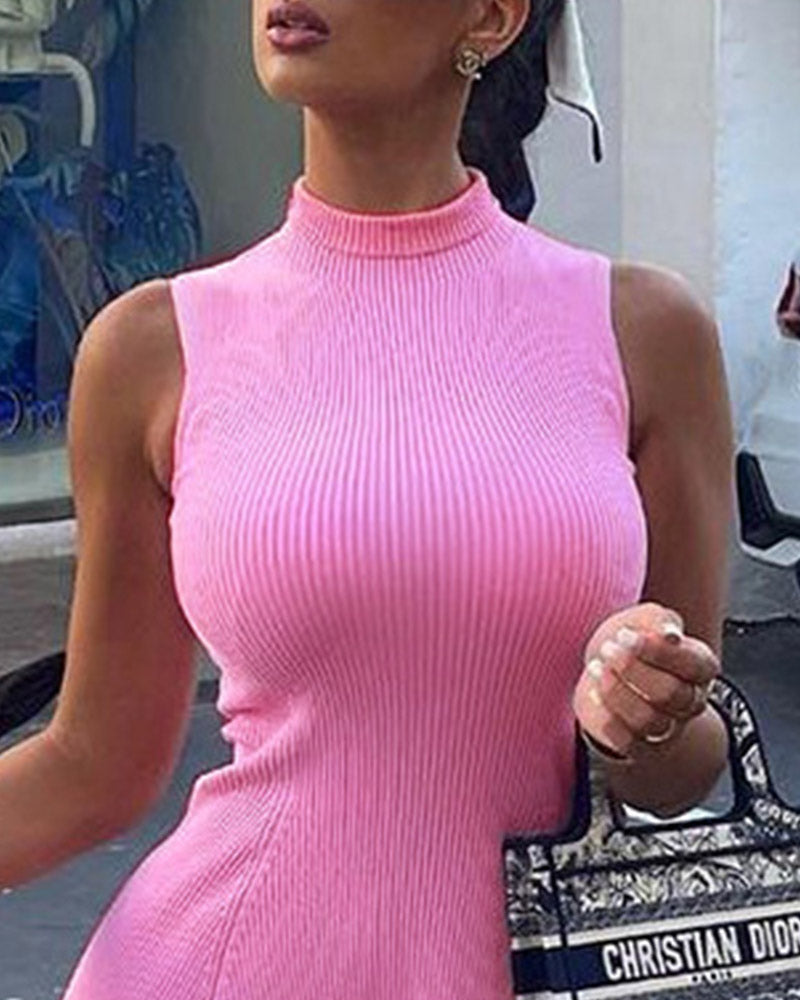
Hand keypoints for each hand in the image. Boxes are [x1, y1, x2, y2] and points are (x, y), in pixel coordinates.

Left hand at [573, 601, 721, 761]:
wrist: (604, 665)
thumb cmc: (630, 639)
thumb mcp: (644, 618)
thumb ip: (660, 620)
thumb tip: (671, 634)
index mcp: (701, 666)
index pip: (694, 664)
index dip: (657, 651)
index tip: (624, 635)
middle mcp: (691, 700)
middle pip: (670, 693)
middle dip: (631, 669)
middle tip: (607, 648)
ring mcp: (669, 727)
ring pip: (649, 719)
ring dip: (616, 691)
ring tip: (595, 667)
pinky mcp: (642, 746)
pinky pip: (628, 742)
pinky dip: (607, 717)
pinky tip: (593, 692)